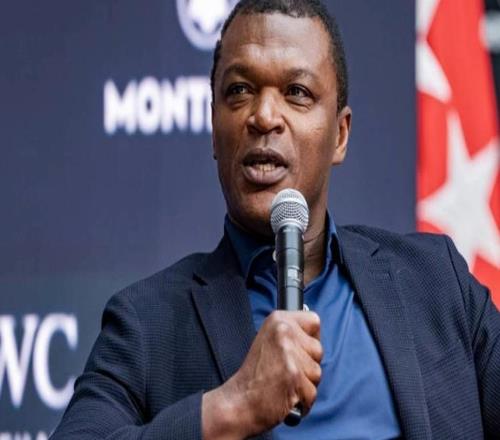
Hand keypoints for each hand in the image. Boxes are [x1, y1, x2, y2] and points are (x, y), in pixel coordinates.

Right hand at [202, 310, 322, 438]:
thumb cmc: (255, 375)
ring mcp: (288, 353)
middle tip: (284, 370)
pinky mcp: (294, 375)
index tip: (298, 351)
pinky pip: (313, 392)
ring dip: (305, 384)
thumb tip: (314, 337)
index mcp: (278, 319)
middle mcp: (283, 331)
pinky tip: (285, 396)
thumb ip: (293, 335)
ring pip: (317, 372)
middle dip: (307, 365)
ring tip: (283, 383)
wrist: (239, 401)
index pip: (314, 321)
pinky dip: (303, 400)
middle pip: (318, 349)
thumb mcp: (270, 340)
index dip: (309, 339)